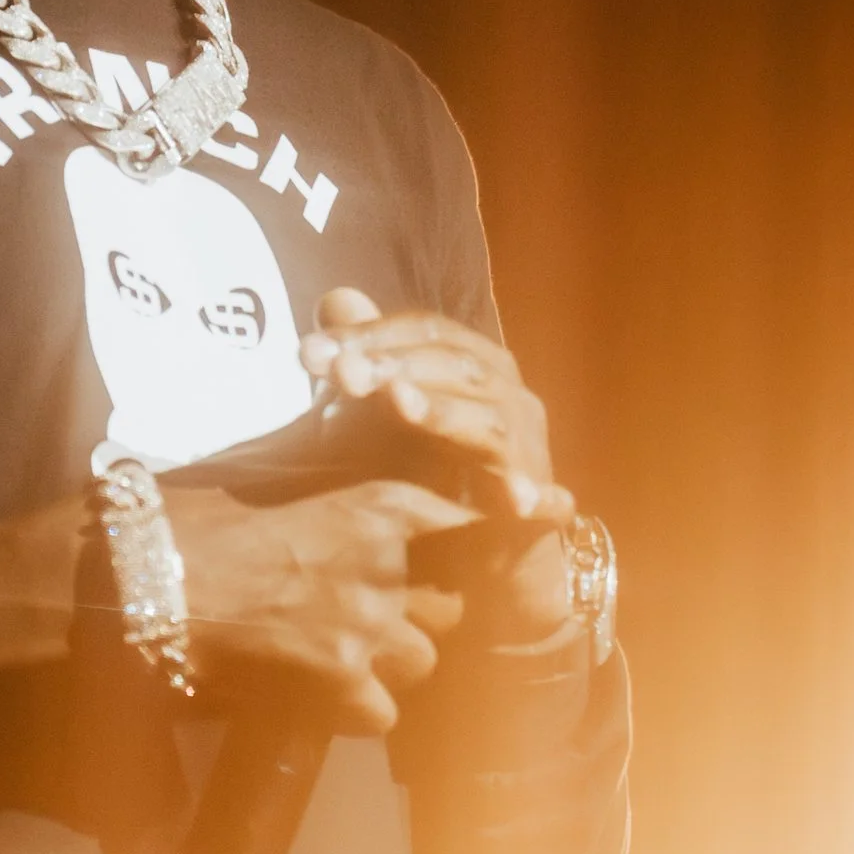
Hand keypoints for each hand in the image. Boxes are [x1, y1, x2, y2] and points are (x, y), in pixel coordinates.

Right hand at [162, 473, 473, 734]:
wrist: (140, 579)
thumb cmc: (191, 522)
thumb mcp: (274, 486)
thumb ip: (332, 500)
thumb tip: (356, 510)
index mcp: (377, 505)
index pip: (465, 524)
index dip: (470, 543)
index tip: (463, 558)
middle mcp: (387, 564)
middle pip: (450, 607)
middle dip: (419, 616)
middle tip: (374, 618)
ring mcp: (369, 626)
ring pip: (422, 661)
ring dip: (389, 665)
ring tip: (340, 660)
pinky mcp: (341, 682)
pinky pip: (383, 713)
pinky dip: (356, 711)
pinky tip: (317, 696)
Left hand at [299, 290, 576, 640]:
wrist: (481, 553)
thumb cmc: (425, 472)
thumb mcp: (379, 414)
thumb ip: (362, 359)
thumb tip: (334, 299)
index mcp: (472, 363)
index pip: (423, 331)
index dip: (368, 336)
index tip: (308, 354)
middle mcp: (507, 395)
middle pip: (454, 364)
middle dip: (392, 365)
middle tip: (342, 373)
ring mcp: (530, 448)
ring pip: (488, 420)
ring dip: (443, 410)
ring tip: (400, 402)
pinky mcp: (543, 507)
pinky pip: (545, 498)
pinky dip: (535, 495)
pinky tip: (517, 501)